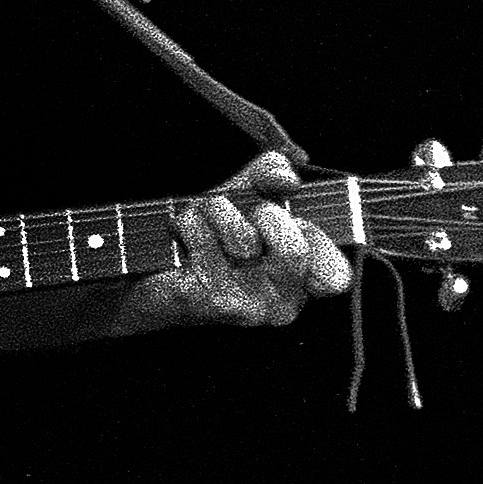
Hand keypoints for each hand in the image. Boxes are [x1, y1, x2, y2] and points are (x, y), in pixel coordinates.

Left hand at [110, 152, 351, 332]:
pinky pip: (201, 234)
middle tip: (242, 219)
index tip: (285, 217)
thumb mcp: (243, 196)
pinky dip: (185, 223)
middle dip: (261, 214)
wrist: (146, 277)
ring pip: (242, 234)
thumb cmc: (204, 236)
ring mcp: (248, 308)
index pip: (336, 272)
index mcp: (302, 284)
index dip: (317, 237)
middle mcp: (282, 304)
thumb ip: (270, 175)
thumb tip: (289, 179)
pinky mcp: (210, 301)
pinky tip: (181, 244)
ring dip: (214, 212)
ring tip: (202, 227)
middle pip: (296, 246)